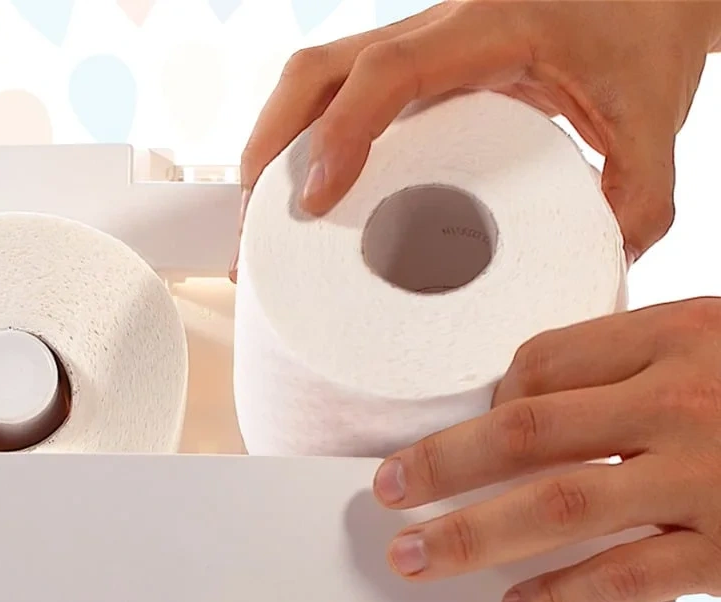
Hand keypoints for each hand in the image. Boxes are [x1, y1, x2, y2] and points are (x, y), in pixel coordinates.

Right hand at [233, 0, 720, 278]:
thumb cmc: (647, 30)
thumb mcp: (656, 115)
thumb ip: (641, 197)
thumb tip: (596, 269)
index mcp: (491, 25)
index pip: (387, 70)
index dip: (340, 132)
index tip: (313, 200)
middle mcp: (439, 30)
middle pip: (318, 70)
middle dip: (270, 146)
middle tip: (252, 229)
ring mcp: (418, 50)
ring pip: (314, 80)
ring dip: (273, 146)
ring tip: (258, 225)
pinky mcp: (414, 74)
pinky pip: (336, 97)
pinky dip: (302, 145)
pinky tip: (297, 200)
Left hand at [372, 298, 720, 601]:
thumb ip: (649, 366)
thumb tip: (543, 398)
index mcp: (678, 338)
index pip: (545, 363)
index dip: (488, 400)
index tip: (458, 433)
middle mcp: (682, 402)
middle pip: (527, 430)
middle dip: (441, 464)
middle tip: (388, 490)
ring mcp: (705, 477)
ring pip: (557, 504)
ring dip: (470, 536)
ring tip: (414, 557)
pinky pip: (626, 575)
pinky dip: (564, 596)